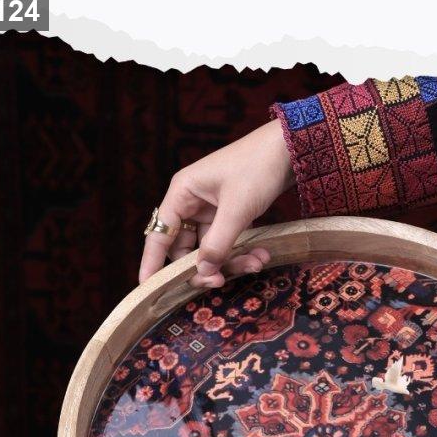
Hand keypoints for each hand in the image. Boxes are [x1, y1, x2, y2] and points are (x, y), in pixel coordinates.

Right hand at [139, 119, 295, 286]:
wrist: (289, 149)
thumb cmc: (257, 168)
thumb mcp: (237, 209)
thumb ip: (218, 243)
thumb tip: (203, 271)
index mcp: (183, 193)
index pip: (159, 233)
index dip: (152, 261)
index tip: (147, 287)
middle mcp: (192, 202)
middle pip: (186, 248)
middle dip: (205, 267)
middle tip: (221, 281)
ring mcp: (212, 210)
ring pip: (211, 250)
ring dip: (232, 262)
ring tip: (257, 263)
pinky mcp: (230, 216)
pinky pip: (229, 243)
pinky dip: (243, 252)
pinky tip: (261, 256)